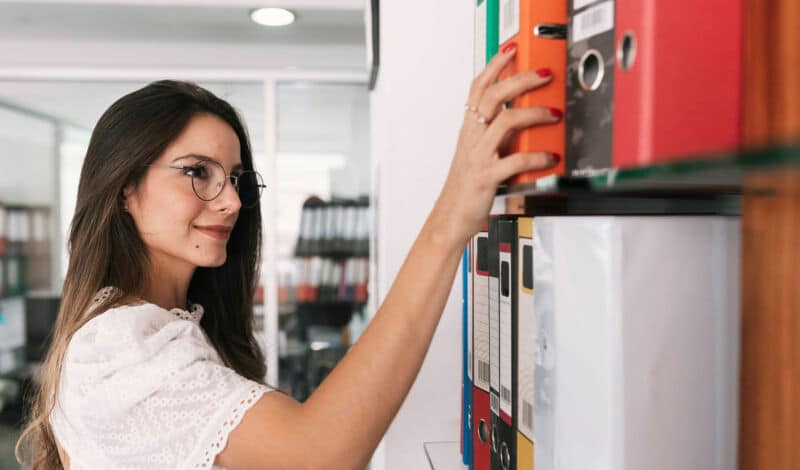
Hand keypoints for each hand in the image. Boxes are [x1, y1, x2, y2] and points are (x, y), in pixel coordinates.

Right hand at [432, 45, 560, 244]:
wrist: (451, 216)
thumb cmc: (466, 186)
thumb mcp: (478, 152)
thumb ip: (496, 133)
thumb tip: (523, 116)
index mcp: (469, 129)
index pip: (479, 87)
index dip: (494, 65)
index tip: (512, 50)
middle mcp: (472, 137)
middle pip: (494, 95)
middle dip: (521, 79)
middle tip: (544, 73)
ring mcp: (479, 155)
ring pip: (506, 120)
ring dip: (534, 113)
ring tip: (553, 113)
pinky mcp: (487, 176)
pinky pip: (515, 159)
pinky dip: (537, 156)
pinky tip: (550, 157)